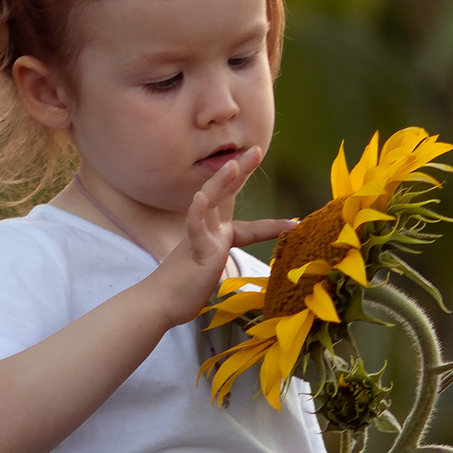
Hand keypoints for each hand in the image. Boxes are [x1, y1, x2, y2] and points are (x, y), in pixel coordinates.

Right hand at [155, 146, 293, 317]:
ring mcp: (200, 238)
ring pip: (210, 203)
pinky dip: (197, 212)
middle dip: (240, 171)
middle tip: (256, 149)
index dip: (271, 225)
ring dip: (221, 182)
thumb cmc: (184, 290)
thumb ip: (221, 265)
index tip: (294, 223)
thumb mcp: (212, 274)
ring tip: (233, 164)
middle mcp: (209, 232)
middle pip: (225, 195)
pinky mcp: (194, 249)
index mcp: (216, 238)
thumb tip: (234, 272)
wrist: (159, 302)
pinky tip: (199, 198)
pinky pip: (195, 228)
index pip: (247, 227)